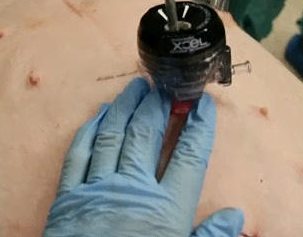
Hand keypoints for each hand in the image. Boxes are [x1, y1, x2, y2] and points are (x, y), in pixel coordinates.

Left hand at [43, 78, 243, 236]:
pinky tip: (99, 113)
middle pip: (147, 136)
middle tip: (164, 86)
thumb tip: (235, 215)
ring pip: (113, 136)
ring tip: (135, 87)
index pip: (188, 157)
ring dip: (125, 108)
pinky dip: (90, 129)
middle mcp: (132, 191)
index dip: (198, 127)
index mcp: (166, 210)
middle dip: (157, 106)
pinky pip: (79, 154)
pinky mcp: (68, 197)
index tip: (203, 103)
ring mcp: (97, 190)